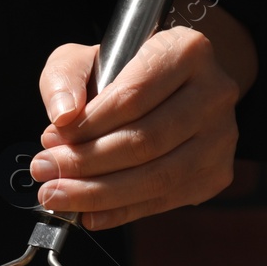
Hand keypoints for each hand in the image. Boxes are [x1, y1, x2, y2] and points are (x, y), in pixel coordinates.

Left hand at [31, 16, 250, 230]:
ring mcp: (221, 137)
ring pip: (157, 177)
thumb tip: (62, 116)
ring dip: (98, 193)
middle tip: (45, 171)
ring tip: (57, 194)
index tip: (50, 139)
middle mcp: (214, 93)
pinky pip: (164, 201)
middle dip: (85, 162)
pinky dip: (120, 212)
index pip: (133, 96)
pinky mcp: (216, 174)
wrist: (172, 89)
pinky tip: (88, 214)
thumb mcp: (86, 58)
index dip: (88, 125)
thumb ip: (65, 78)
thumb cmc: (124, 72)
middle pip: (145, 140)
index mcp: (186, 51)